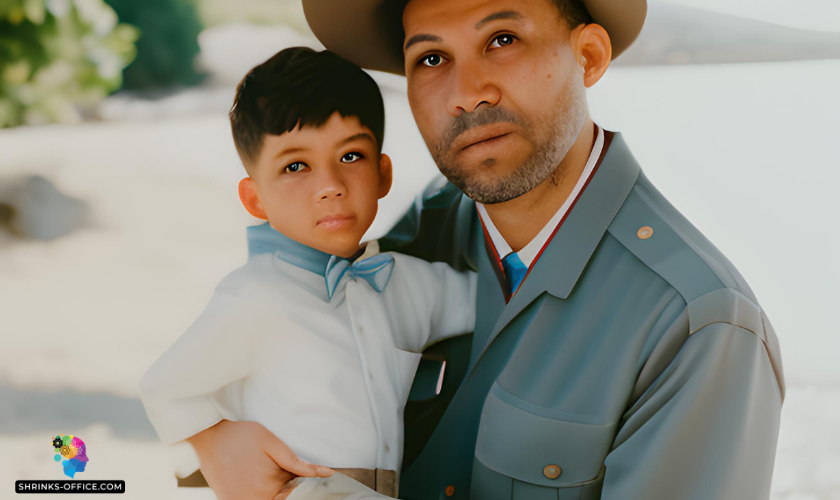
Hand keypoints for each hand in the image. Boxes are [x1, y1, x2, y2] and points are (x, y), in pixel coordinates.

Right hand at [186, 420, 332, 499]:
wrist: (207, 436)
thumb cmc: (240, 436)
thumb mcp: (272, 443)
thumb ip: (297, 463)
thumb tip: (324, 474)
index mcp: (266, 490)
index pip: (295, 495)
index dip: (301, 483)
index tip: (298, 471)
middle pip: (280, 497)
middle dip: (286, 485)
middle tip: (273, 464)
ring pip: (267, 498)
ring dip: (272, 488)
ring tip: (261, 467)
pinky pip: (251, 498)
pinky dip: (257, 489)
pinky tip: (252, 473)